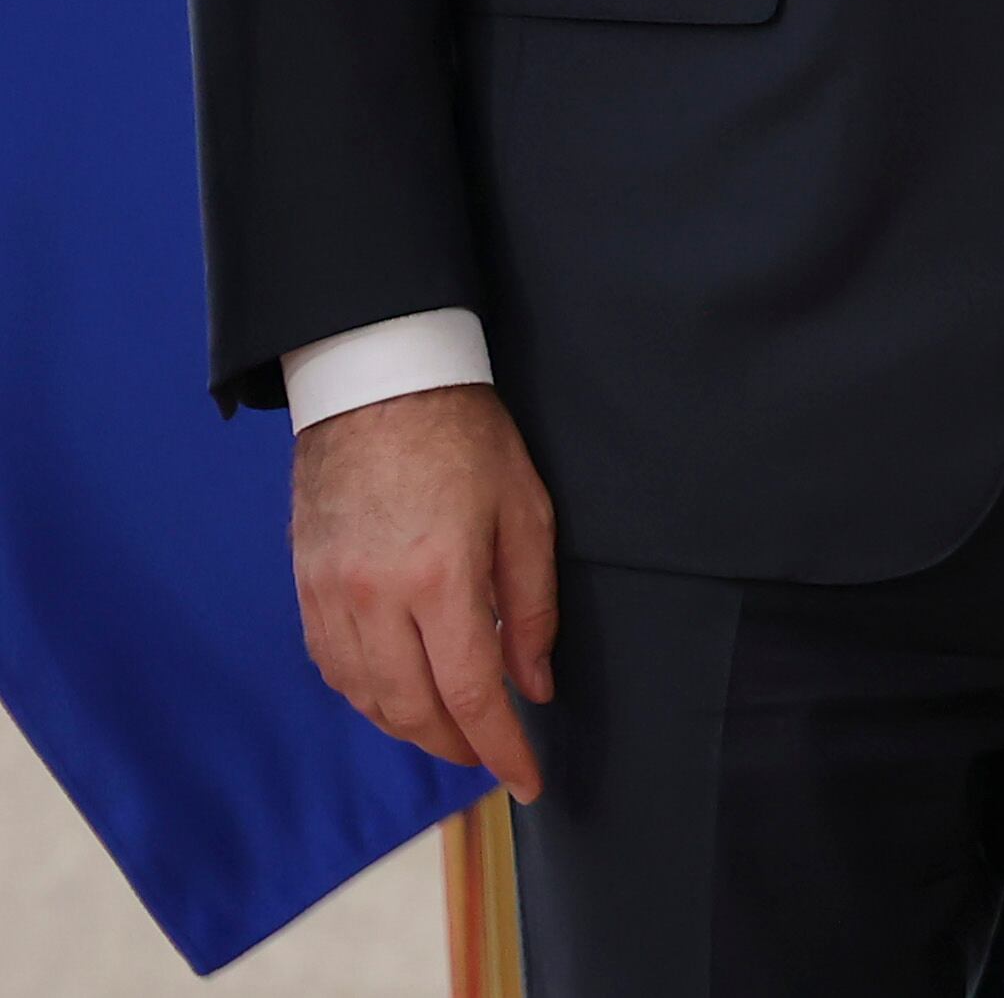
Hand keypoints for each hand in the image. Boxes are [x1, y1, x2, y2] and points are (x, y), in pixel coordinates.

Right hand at [291, 384, 557, 801]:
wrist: (377, 386)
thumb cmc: (467, 440)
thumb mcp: (526, 514)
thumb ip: (532, 608)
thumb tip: (534, 685)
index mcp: (439, 578)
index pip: (468, 693)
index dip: (499, 747)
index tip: (526, 781)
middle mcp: (374, 598)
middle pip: (411, 709)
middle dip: (457, 746)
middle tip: (492, 755)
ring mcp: (330, 595)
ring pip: (367, 697)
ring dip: (411, 728)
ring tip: (454, 732)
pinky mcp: (306, 587)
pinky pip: (335, 667)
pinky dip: (369, 696)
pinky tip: (400, 695)